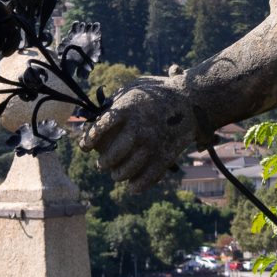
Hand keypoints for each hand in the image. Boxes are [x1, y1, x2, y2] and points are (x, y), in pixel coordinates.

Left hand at [83, 74, 204, 190]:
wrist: (191, 100)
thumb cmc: (156, 94)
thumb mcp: (134, 90)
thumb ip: (114, 103)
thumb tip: (93, 120)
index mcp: (127, 108)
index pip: (100, 128)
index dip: (89, 140)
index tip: (85, 146)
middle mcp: (138, 127)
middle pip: (112, 155)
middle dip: (103, 163)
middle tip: (102, 164)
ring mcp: (152, 143)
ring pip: (127, 170)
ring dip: (118, 175)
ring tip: (116, 175)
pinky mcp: (165, 156)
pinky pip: (147, 178)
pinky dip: (137, 186)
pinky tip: (131, 187)